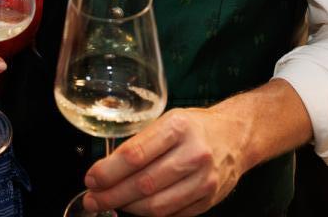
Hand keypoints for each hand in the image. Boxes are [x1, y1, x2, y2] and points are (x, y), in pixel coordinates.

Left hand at [82, 108, 248, 216]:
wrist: (236, 136)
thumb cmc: (195, 127)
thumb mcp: (168, 120)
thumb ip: (141, 141)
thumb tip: (106, 168)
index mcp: (178, 127)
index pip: (135, 155)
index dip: (108, 171)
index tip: (91, 178)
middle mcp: (193, 153)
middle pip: (143, 183)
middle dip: (112, 195)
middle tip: (93, 199)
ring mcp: (204, 180)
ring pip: (157, 205)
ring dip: (128, 208)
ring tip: (110, 204)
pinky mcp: (208, 199)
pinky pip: (172, 214)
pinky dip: (150, 214)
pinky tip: (136, 208)